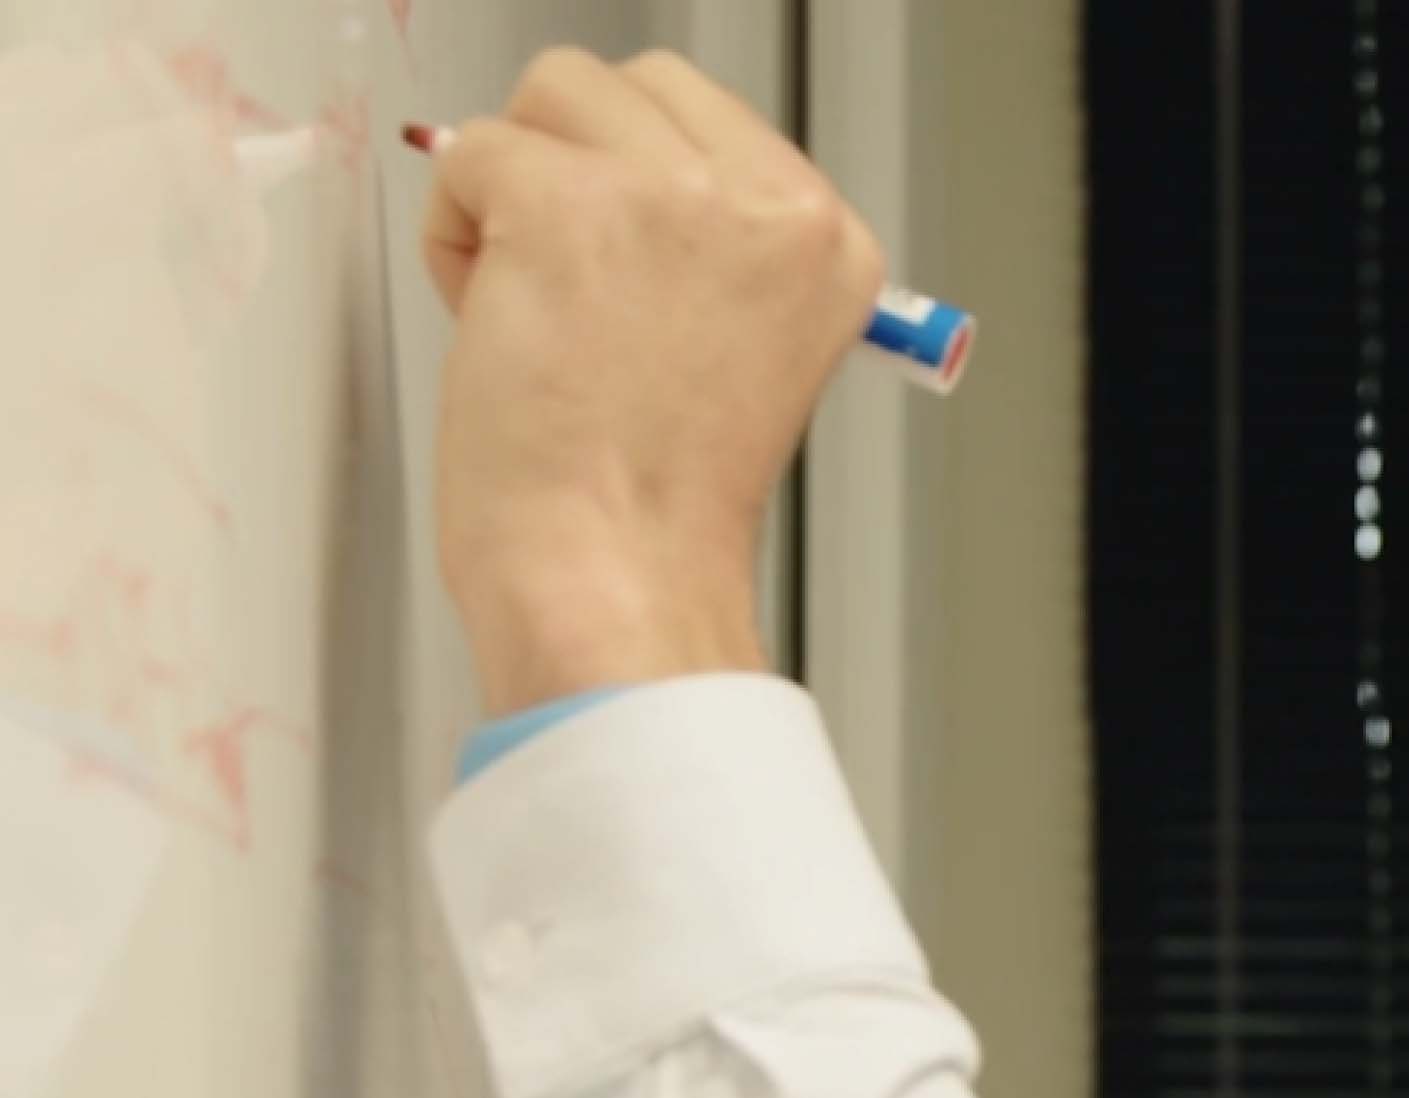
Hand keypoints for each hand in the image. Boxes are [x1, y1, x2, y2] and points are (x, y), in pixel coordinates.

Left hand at [417, 47, 885, 713]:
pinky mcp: (564, 204)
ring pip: (549, 97)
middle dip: (577, 168)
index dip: (638, 188)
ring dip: (515, 190)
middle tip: (580, 295)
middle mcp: (768, 206)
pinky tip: (501, 325)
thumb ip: (717, 255)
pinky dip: (457, 239)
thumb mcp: (744, 355)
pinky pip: (469, 156)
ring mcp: (669, 197)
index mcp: (827, 242)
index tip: (629, 276)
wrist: (619, 576)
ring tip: (542, 308)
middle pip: (629, 86)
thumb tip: (624, 181)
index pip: (708, 121)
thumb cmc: (661, 505)